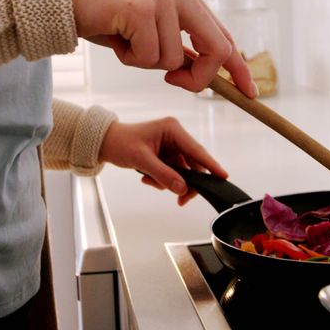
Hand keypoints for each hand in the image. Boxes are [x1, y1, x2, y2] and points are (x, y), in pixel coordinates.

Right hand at [64, 0, 256, 97]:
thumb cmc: (98, 13)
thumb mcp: (144, 28)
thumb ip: (173, 44)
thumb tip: (194, 71)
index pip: (223, 35)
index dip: (238, 67)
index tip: (251, 92)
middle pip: (217, 49)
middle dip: (199, 78)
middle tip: (174, 84)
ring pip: (173, 61)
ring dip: (144, 63)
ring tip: (122, 40)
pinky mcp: (142, 9)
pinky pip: (148, 58)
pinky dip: (129, 58)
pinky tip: (113, 35)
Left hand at [98, 117, 226, 205]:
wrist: (106, 142)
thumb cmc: (121, 143)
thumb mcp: (141, 160)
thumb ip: (163, 174)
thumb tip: (182, 188)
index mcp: (172, 129)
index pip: (196, 150)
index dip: (210, 165)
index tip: (223, 176)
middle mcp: (175, 136)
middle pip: (192, 164)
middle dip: (185, 182)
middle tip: (181, 199)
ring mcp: (171, 146)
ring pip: (183, 171)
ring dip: (169, 181)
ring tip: (149, 180)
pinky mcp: (167, 155)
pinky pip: (173, 173)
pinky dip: (163, 180)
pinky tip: (148, 178)